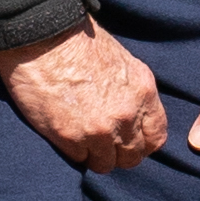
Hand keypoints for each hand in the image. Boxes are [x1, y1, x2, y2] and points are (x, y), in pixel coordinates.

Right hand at [0, 19, 165, 171]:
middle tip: (102, 142)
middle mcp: (126, 115)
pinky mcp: (70, 137)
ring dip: (94, 155)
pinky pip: (79, 159)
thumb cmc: (79, 42)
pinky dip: (73, 151)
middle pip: (132, 156)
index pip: (156, 137)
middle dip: (118, 152)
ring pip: (105, 164)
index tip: (129, 139)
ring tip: (81, 139)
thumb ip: (133, 93)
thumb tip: (133, 115)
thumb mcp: (123, 62)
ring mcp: (99, 129)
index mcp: (143, 93)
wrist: (43, 36)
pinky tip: (65, 134)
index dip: (142, 142)